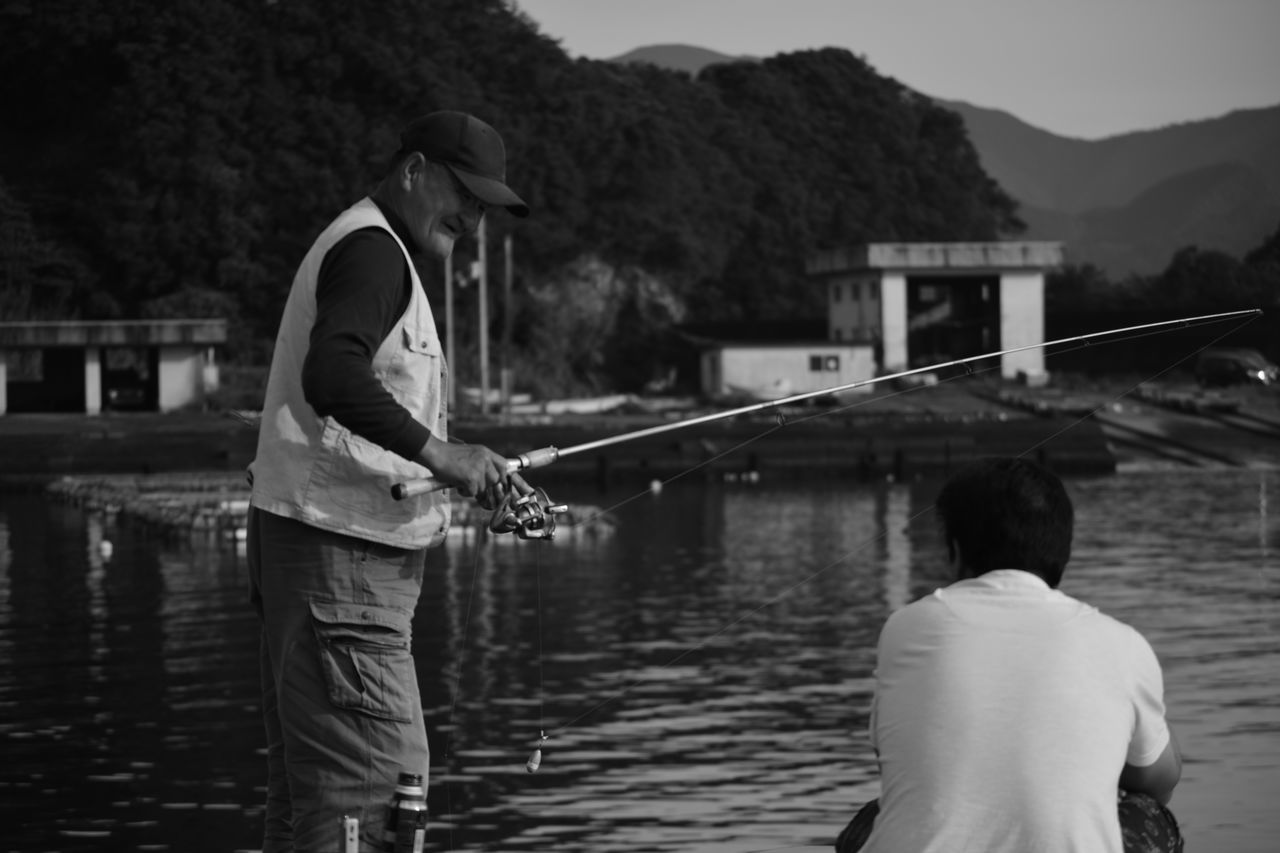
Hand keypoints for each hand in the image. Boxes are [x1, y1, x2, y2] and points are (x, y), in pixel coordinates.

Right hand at [415, 436, 529, 508]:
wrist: (434, 453)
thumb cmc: (449, 457)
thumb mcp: (470, 456)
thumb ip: (482, 467)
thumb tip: (490, 485)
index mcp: (486, 454)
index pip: (507, 468)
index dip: (518, 482)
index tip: (528, 492)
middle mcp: (486, 459)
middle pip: (497, 482)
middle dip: (492, 491)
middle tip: (482, 493)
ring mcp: (479, 468)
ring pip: (484, 489)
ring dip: (474, 490)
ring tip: (462, 481)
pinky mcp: (471, 477)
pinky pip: (473, 492)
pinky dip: (464, 491)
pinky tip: (457, 483)